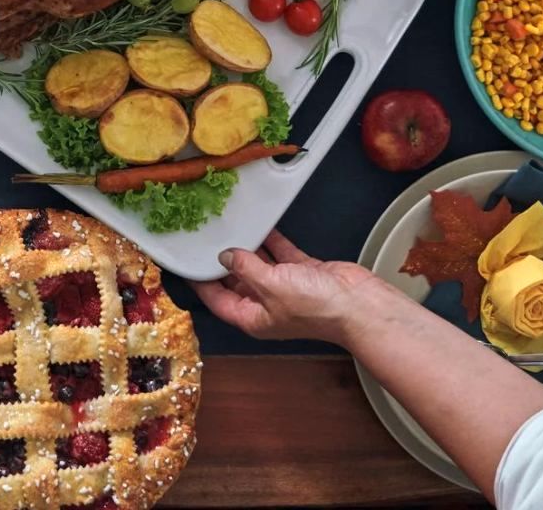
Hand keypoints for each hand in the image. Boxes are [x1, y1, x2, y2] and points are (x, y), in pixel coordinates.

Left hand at [194, 231, 378, 343]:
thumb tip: (225, 256)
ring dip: (247, 248)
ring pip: (258, 265)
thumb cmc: (315, 306)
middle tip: (205, 238)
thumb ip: (245, 269)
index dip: (200, 282)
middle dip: (223, 262)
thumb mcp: (270, 285)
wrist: (357, 305)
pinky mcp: (303, 273)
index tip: (185, 264)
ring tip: (229, 226)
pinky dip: (271, 241)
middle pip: (236, 281)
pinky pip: (280, 254)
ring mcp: (286, 288)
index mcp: (253, 317)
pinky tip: (260, 225)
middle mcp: (266, 304)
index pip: (217, 299)